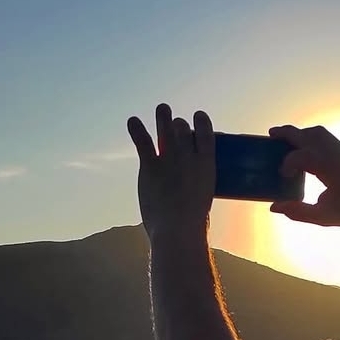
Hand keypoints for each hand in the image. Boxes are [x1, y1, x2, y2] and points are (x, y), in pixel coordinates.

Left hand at [127, 104, 215, 243]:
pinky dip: (136, 129)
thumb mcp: (204, 204)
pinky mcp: (150, 167)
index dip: (201, 121)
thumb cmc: (193, 226)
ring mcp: (169, 159)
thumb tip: (191, 195)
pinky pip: (142, 141)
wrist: (177, 230)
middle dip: (179, 125)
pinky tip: (132, 121)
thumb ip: (196, 192)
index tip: (198, 116)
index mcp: (207, 164)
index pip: (206, 132)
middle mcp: (189, 156)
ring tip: (162, 108)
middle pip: (183, 129)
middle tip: (176, 125)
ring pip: (166, 128)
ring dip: (163, 117)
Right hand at [268, 123, 339, 227]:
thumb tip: (273, 207)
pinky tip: (304, 148)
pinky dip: (311, 138)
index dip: (288, 163)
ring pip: (318, 132)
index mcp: (330, 168)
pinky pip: (326, 137)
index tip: (283, 176)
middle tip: (271, 133)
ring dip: (300, 133)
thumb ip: (297, 212)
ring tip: (285, 138)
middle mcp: (337, 153)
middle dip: (287, 133)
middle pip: (307, 135)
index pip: (301, 156)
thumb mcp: (322, 216)